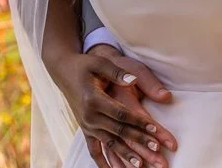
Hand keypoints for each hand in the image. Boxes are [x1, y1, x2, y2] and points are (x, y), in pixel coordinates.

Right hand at [56, 46, 176, 167]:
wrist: (64, 71)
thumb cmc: (85, 65)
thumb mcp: (100, 63)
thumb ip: (117, 72)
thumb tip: (132, 80)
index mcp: (94, 100)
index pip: (121, 114)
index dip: (139, 122)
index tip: (156, 129)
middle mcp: (89, 117)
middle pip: (118, 132)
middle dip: (139, 142)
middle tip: (157, 151)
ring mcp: (86, 126)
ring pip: (109, 144)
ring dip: (125, 155)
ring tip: (141, 166)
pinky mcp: (85, 130)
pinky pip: (94, 150)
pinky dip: (104, 162)